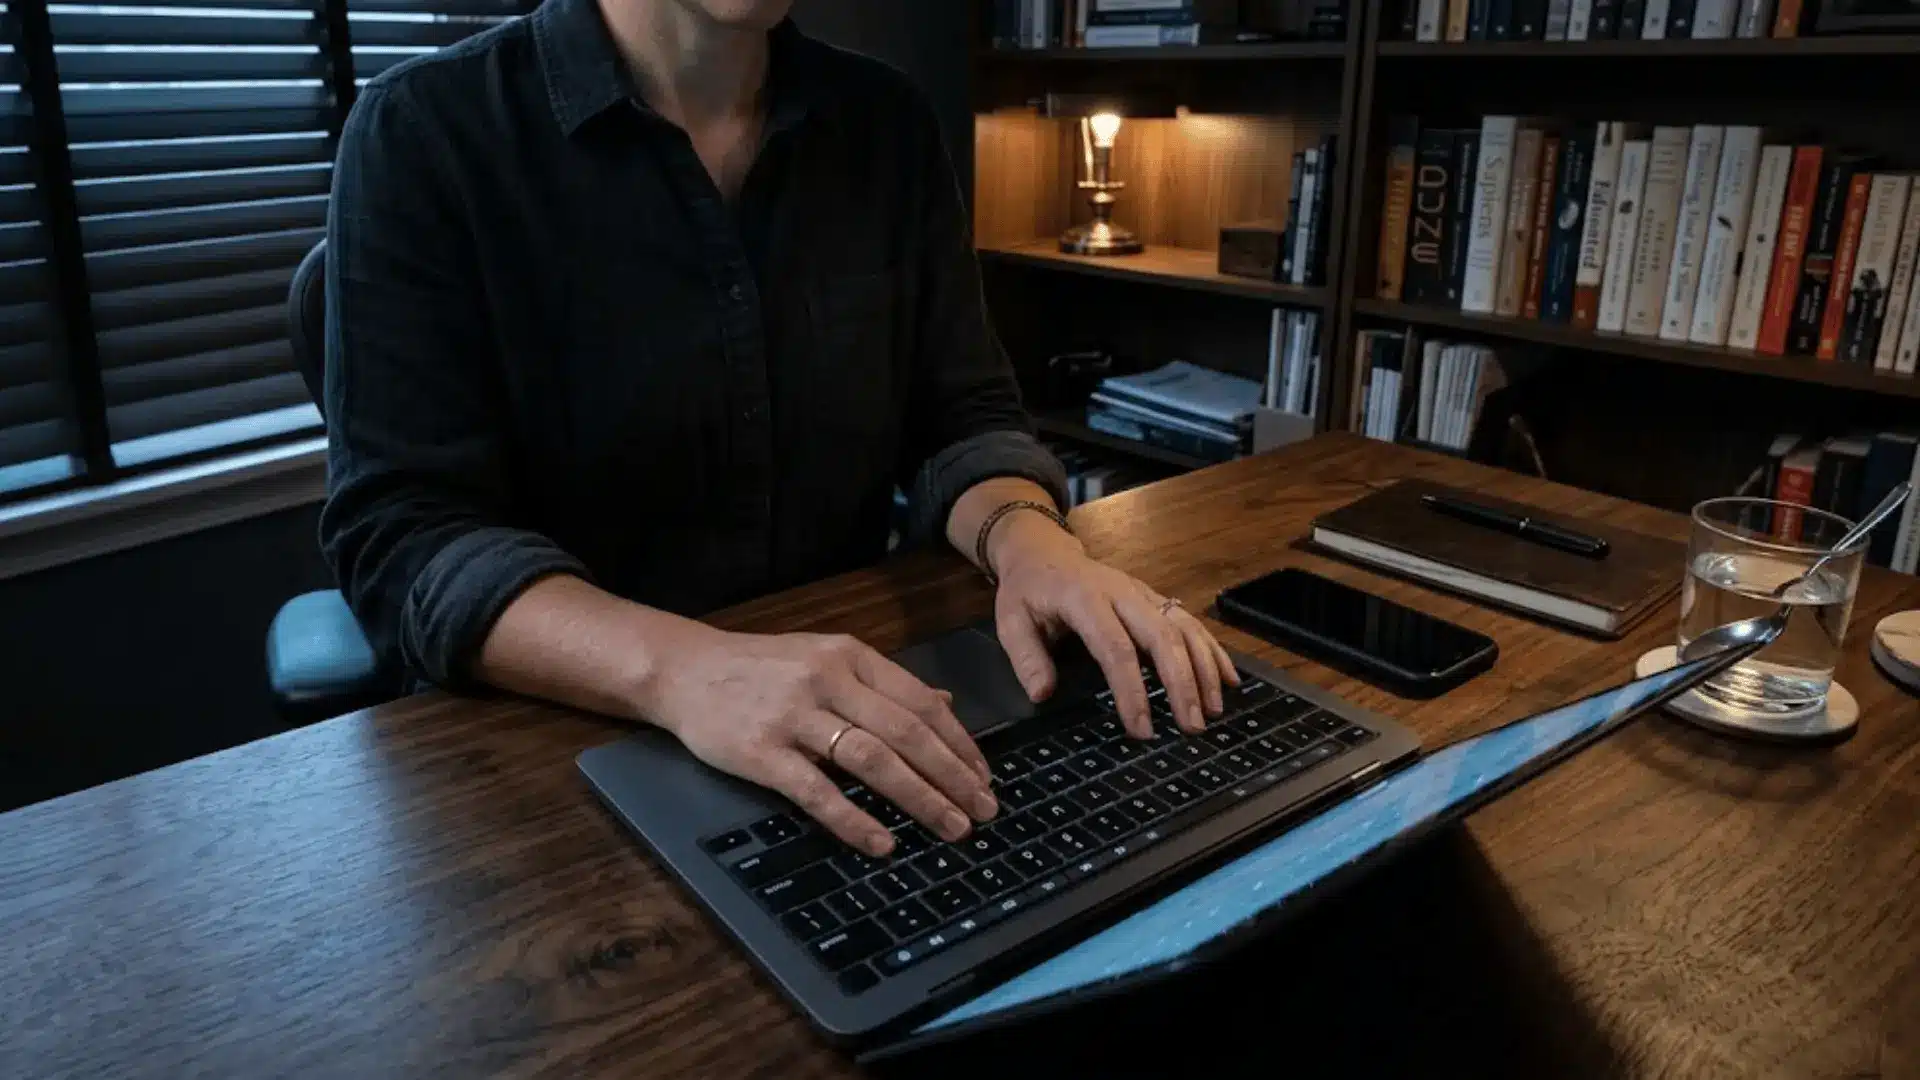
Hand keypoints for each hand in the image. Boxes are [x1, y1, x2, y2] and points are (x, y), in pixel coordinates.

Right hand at [638, 627, 997, 856]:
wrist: (685, 671)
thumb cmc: (762, 668)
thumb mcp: (827, 657)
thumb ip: (884, 682)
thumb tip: (946, 702)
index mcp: (851, 656)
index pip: (922, 702)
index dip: (961, 744)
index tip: (986, 778)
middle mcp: (829, 680)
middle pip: (908, 733)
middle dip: (954, 777)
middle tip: (984, 812)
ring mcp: (794, 715)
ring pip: (873, 759)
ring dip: (920, 798)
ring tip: (950, 827)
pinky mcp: (762, 752)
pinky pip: (818, 791)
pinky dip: (855, 819)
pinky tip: (883, 842)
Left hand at [989, 512, 1237, 739]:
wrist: (1043, 550)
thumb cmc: (1028, 590)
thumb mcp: (1010, 619)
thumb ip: (1026, 657)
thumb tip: (1043, 694)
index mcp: (1083, 598)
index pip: (1115, 647)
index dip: (1131, 689)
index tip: (1141, 727)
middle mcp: (1122, 592)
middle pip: (1161, 636)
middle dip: (1181, 683)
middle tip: (1191, 726)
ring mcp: (1143, 592)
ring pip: (1183, 627)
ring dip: (1203, 669)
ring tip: (1213, 710)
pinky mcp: (1155, 597)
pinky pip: (1190, 622)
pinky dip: (1212, 650)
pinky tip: (1228, 679)